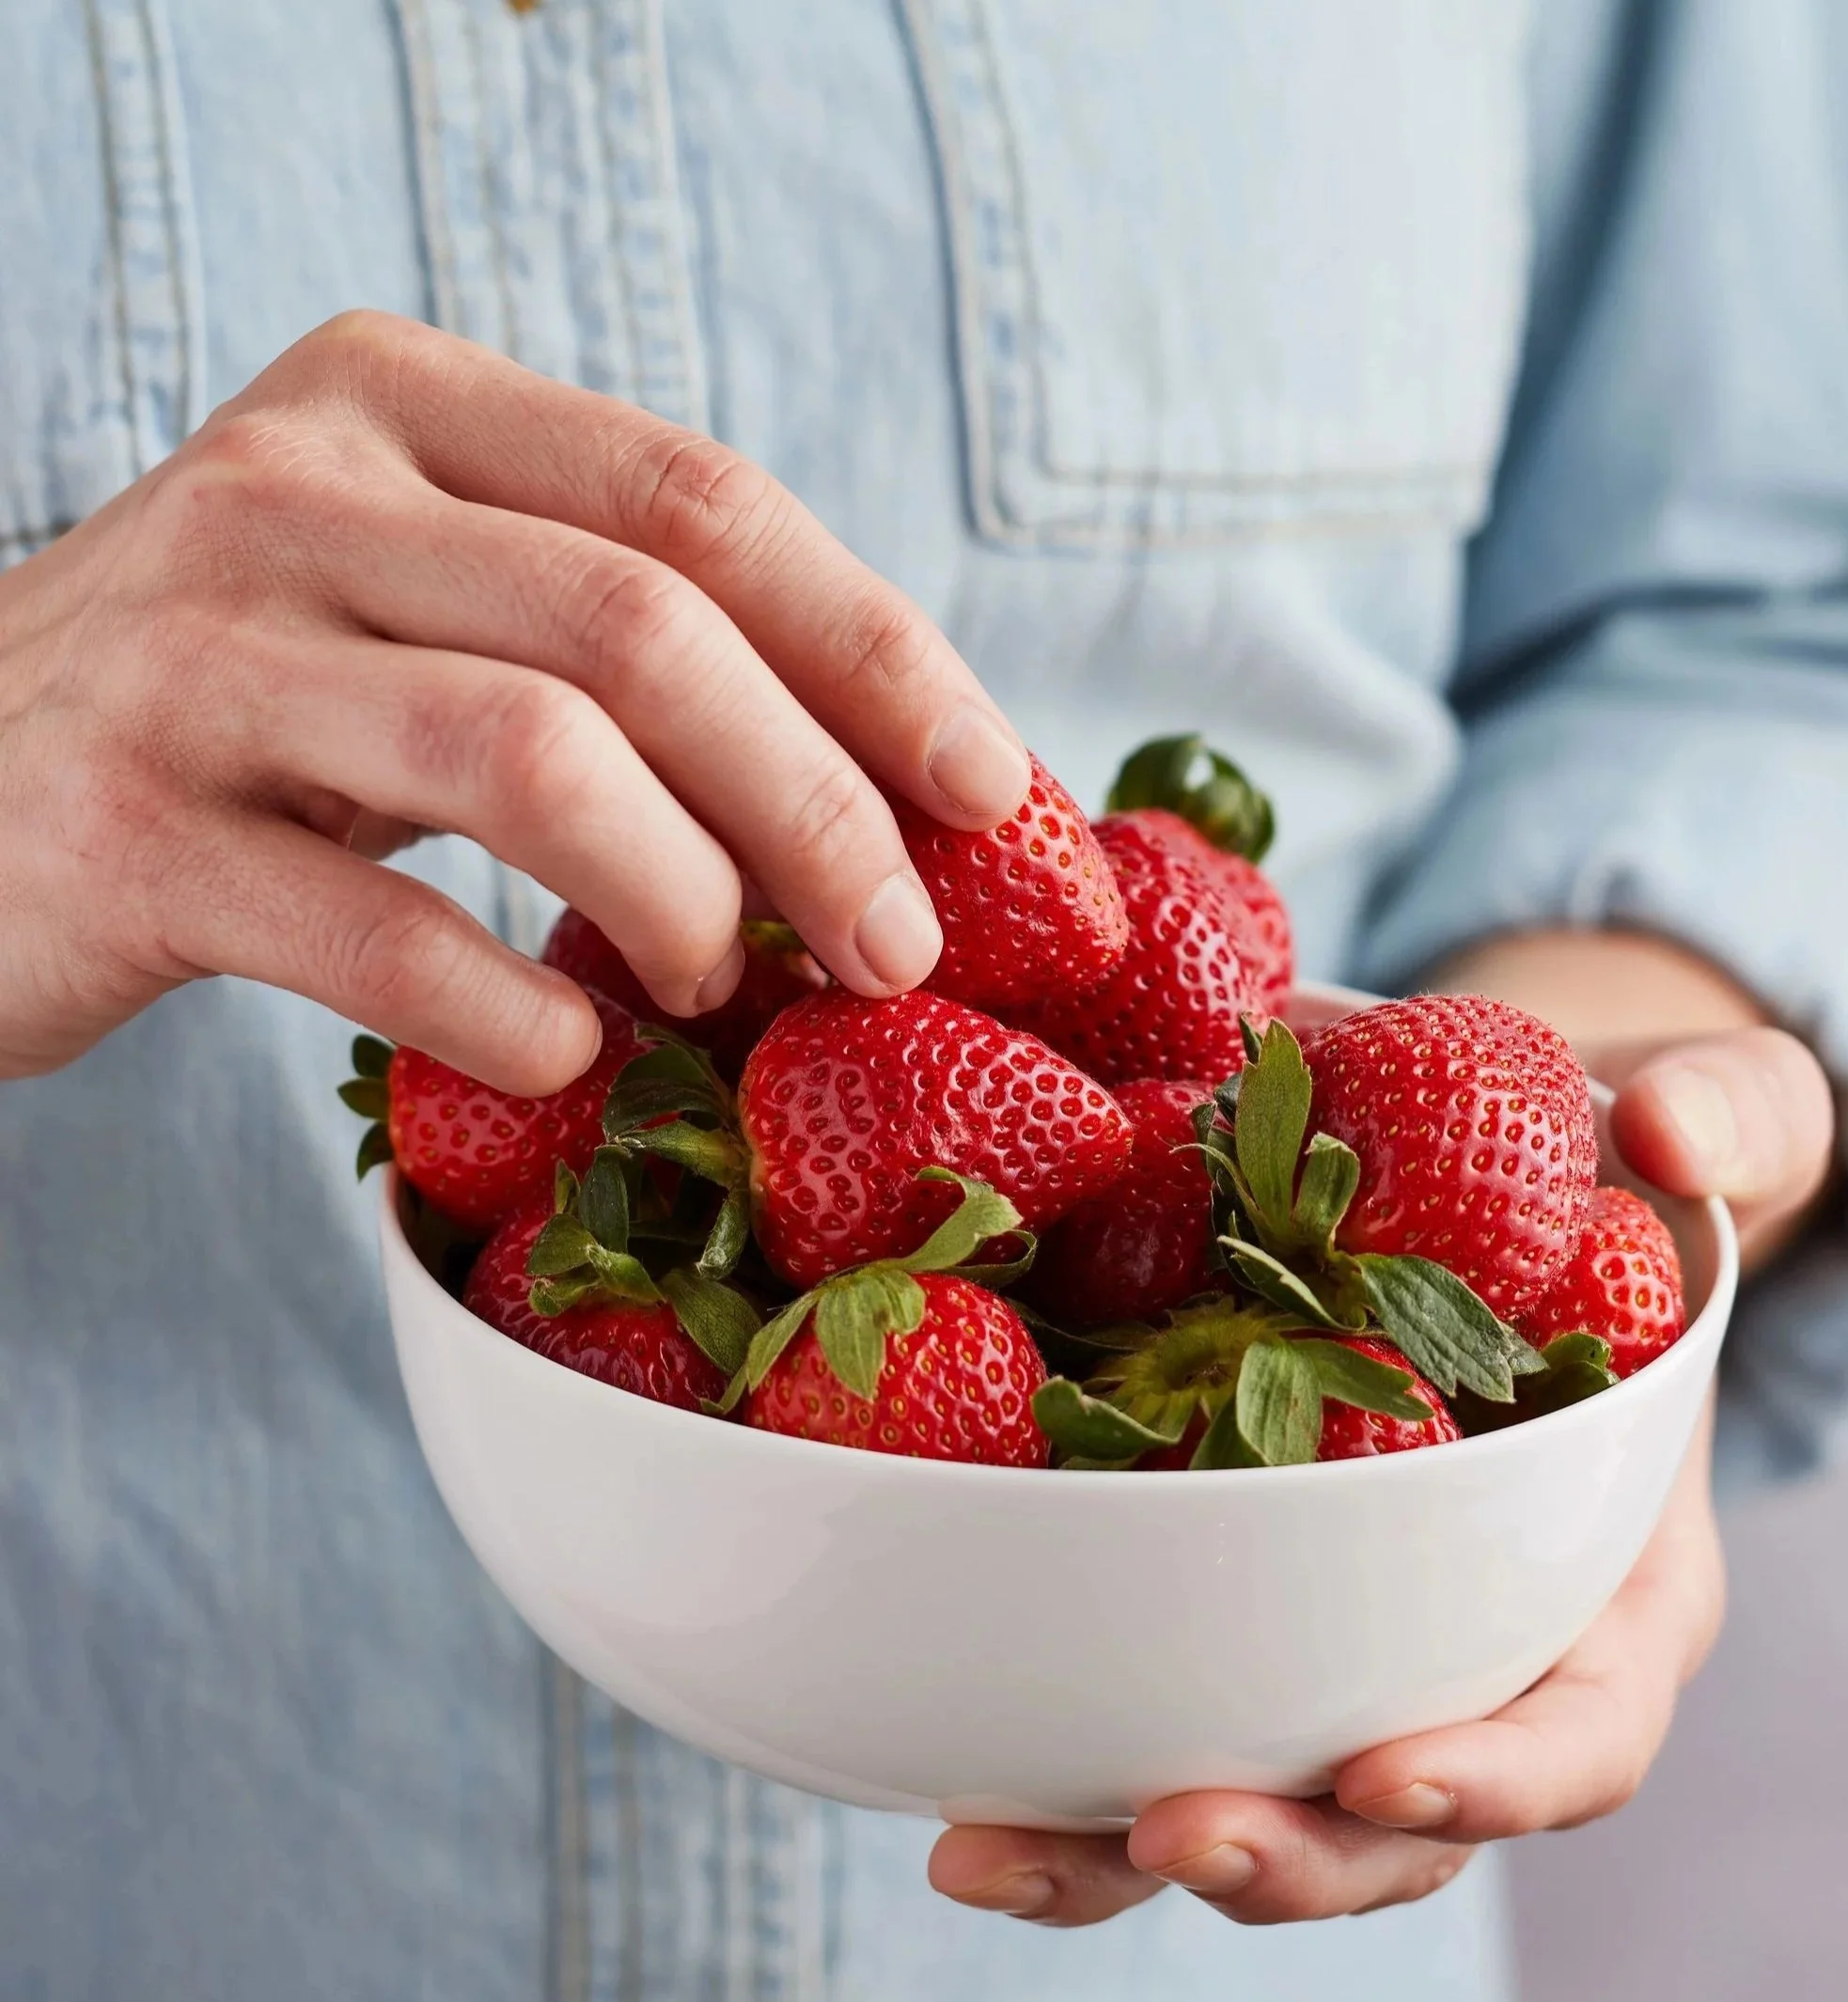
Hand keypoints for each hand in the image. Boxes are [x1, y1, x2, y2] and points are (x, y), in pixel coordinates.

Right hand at [0, 311, 1027, 1087]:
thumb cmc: (248, 713)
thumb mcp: (421, 610)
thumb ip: (609, 639)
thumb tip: (891, 778)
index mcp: (402, 404)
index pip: (701, 502)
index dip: (876, 649)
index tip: (991, 786)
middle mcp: (292, 490)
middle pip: (643, 629)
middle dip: (815, 806)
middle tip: (900, 946)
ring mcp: (194, 651)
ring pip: (531, 757)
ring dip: (683, 900)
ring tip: (722, 987)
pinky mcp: (118, 827)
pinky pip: (376, 928)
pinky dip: (511, 1016)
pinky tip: (570, 1061)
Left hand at [929, 927, 1832, 1927]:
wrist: (1477, 1184)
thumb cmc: (1612, 1173)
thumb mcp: (1715, 1119)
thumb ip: (1734, 1114)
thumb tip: (1669, 1138)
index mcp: (1605, 1586)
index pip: (1580, 1731)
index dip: (1498, 1778)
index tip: (1385, 1769)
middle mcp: (1464, 1648)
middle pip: (1388, 1817)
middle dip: (1287, 1851)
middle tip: (1165, 1830)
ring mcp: (1328, 1631)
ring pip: (1243, 1788)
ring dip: (1116, 1845)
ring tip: (980, 1851)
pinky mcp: (1211, 1582)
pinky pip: (1138, 1682)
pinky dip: (1046, 1733)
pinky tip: (935, 1750)